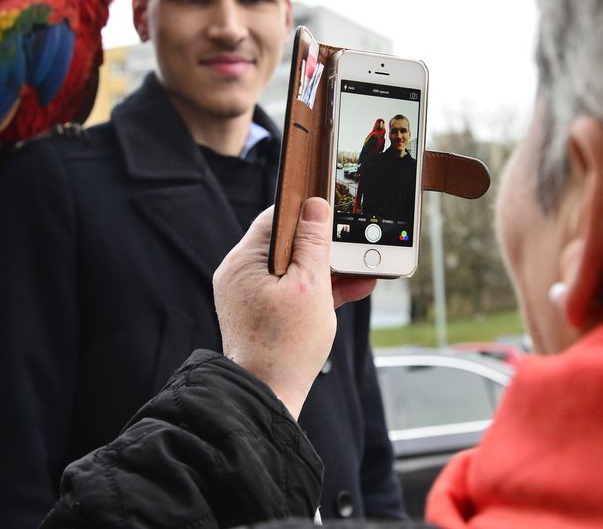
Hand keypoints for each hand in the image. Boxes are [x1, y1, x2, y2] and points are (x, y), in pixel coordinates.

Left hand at [214, 198, 374, 417]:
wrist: (268, 397)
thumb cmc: (286, 347)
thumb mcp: (310, 287)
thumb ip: (314, 244)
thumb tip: (315, 206)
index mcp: (244, 261)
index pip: (277, 217)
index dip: (308, 212)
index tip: (335, 211)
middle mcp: (241, 274)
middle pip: (287, 243)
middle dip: (324, 246)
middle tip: (354, 245)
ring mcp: (250, 294)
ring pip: (292, 268)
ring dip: (327, 269)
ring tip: (361, 270)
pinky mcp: (261, 312)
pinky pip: (291, 290)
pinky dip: (317, 290)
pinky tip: (351, 288)